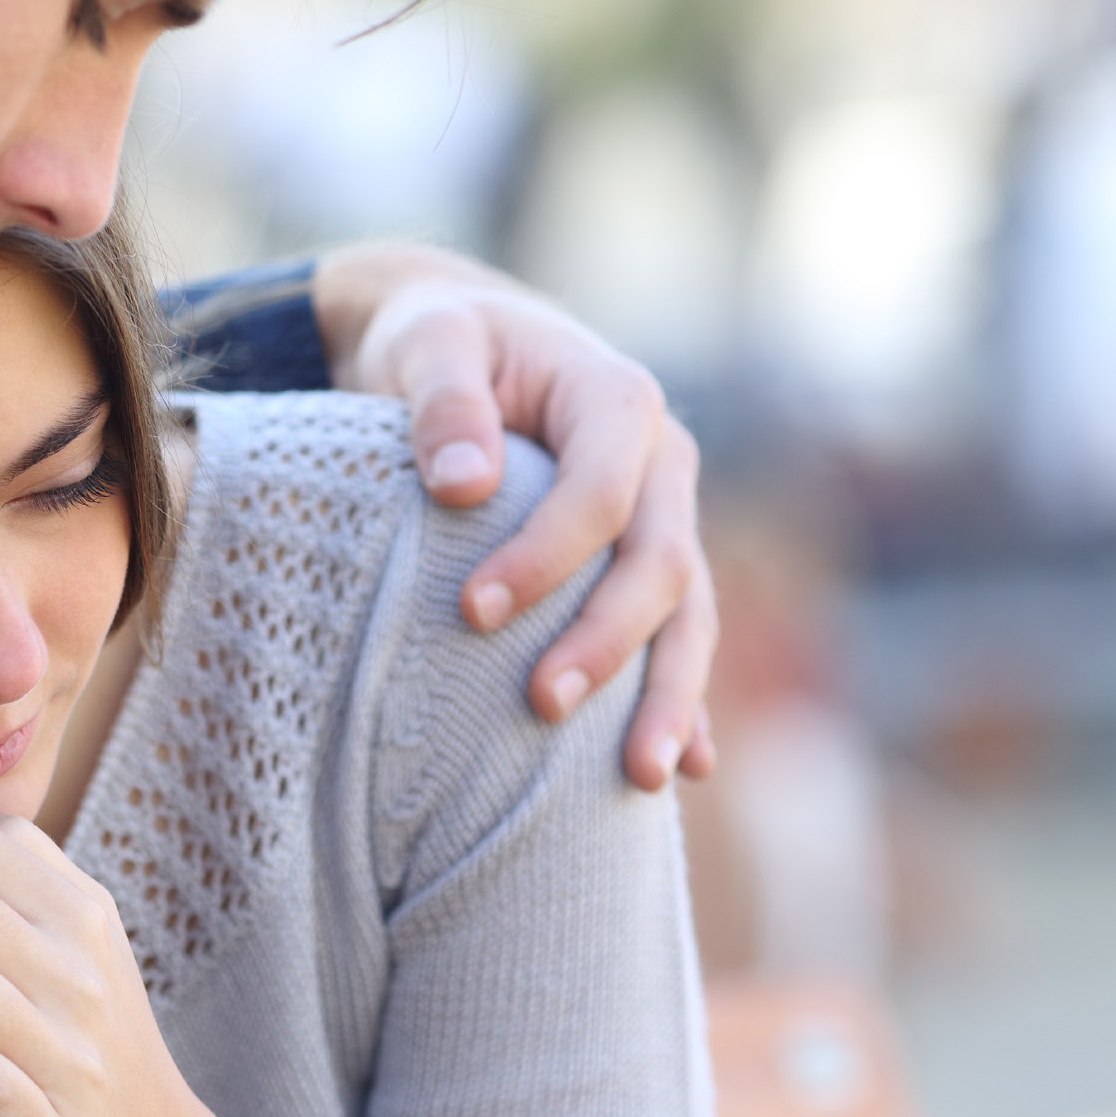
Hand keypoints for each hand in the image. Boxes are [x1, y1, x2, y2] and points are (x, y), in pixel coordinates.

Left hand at [313, 241, 717, 789]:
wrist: (461, 338)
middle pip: (660, 566)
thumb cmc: (439, 339)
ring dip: (671, 697)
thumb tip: (462, 484)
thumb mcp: (427, 343)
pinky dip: (686, 700)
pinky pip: (677, 638)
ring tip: (645, 777)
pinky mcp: (643, 564)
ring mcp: (664, 519)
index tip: (472, 611)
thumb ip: (442, 399)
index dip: (546, 557)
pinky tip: (687, 768)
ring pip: (688, 616)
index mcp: (617, 400)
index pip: (600, 493)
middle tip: (542, 705)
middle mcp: (660, 465)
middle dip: (609, 642)